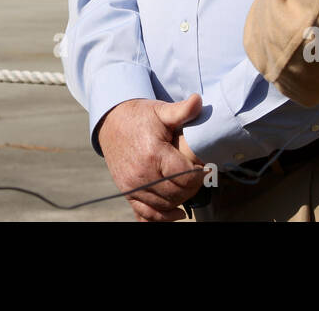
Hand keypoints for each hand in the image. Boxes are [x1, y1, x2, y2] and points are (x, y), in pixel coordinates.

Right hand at [96, 94, 205, 221]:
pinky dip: (162, 217)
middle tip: (200, 174)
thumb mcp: (160, 110)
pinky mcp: (127, 192)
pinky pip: (147, 214)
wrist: (110, 122)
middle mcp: (142, 174)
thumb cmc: (139, 116)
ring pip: (166, 205)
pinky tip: (177, 213)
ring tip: (189, 185)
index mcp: (153, 154)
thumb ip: (182, 110)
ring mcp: (132, 186)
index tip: (207, 166)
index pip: (186, 176)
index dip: (201, 174)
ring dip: (181, 199)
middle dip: (194, 186)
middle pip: (178, 193)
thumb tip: (199, 100)